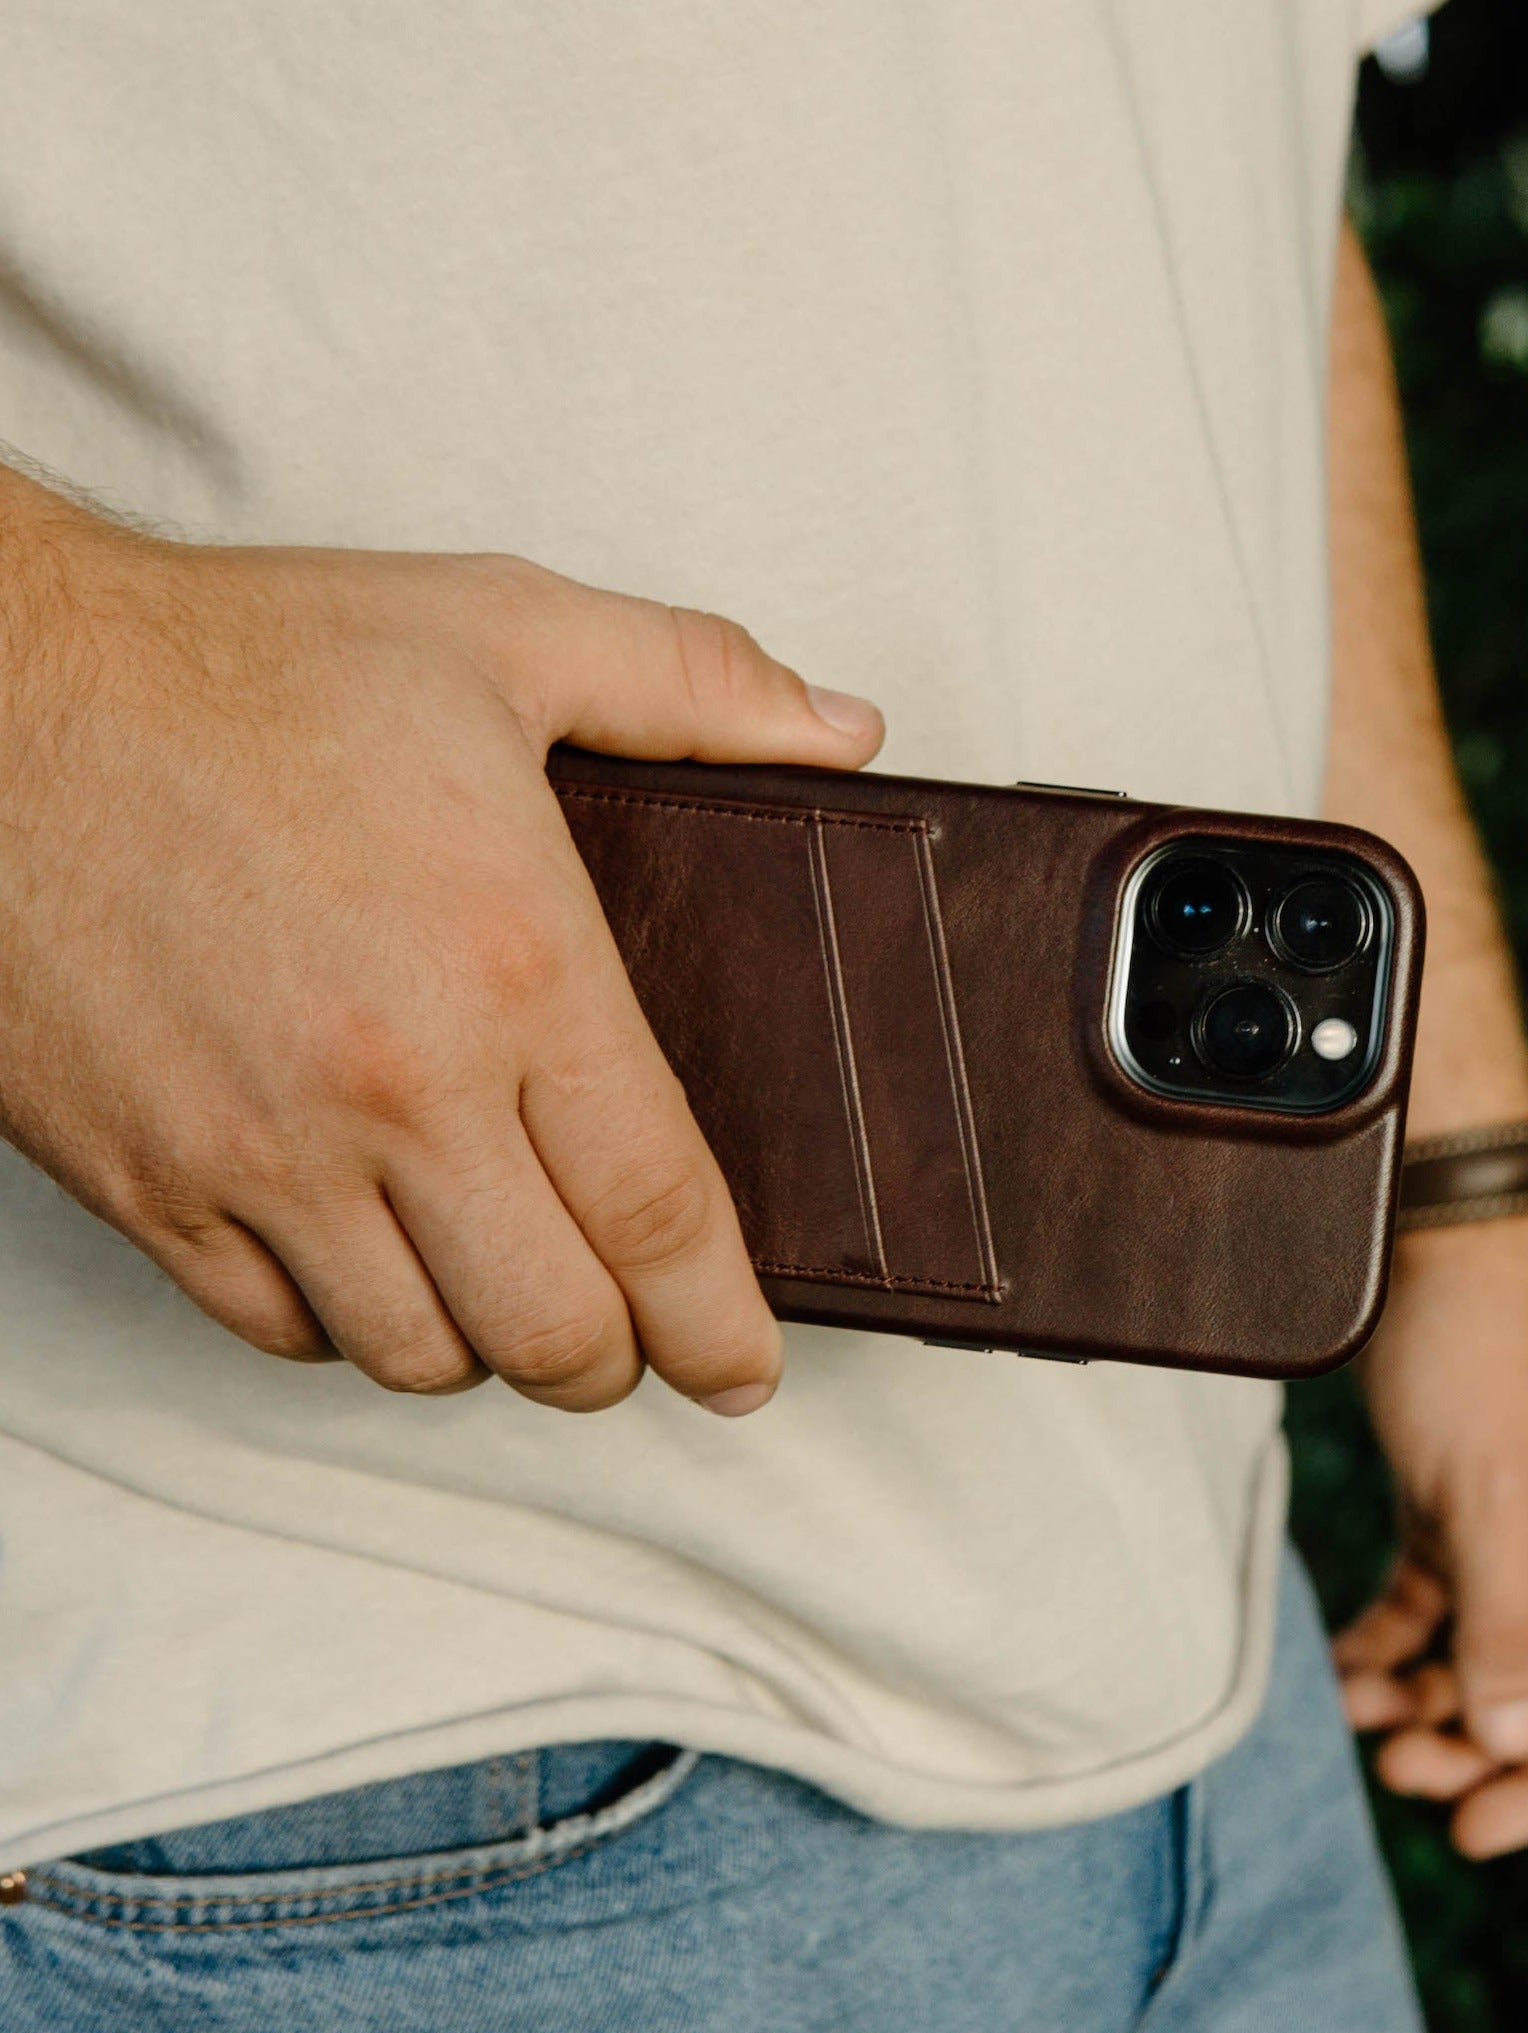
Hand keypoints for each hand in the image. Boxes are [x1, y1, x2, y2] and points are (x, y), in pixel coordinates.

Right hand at [0, 468, 882, 1411]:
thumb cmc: (251, 662)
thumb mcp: (510, 630)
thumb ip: (699, 685)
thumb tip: (848, 733)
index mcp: (517, 967)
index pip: (661, 1213)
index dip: (721, 1324)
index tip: (746, 1370)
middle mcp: (397, 1089)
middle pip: (552, 1329)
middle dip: (616, 1360)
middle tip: (633, 1332)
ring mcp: (258, 1151)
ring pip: (416, 1353)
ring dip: (484, 1347)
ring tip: (507, 1286)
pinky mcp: (141, 1179)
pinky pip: (272, 1329)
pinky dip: (344, 1325)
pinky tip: (371, 1259)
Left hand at [1332, 1212, 1527, 1857]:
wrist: (1439, 1235)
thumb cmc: (1485, 1358)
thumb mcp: (1495, 1501)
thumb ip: (1508, 1628)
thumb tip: (1519, 1749)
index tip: (1466, 1836)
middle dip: (1467, 1746)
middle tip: (1386, 1766)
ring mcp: (1522, 1533)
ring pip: (1477, 1657)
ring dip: (1421, 1698)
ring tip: (1351, 1711)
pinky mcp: (1460, 1506)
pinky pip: (1432, 1605)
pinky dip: (1391, 1643)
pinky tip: (1343, 1668)